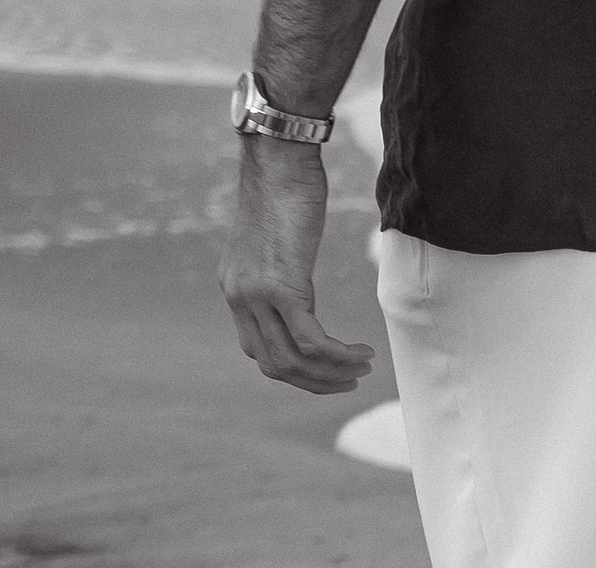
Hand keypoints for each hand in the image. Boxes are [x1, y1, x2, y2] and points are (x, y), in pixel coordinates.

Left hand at [220, 140, 373, 392]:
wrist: (280, 157)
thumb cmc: (286, 190)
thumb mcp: (278, 245)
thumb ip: (281, 278)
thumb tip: (301, 302)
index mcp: (234, 289)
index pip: (259, 352)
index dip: (296, 372)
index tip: (328, 369)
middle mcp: (238, 296)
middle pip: (275, 366)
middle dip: (317, 382)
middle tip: (350, 378)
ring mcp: (256, 293)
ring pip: (294, 360)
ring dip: (332, 373)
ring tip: (361, 366)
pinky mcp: (281, 286)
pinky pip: (312, 341)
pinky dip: (340, 354)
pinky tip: (361, 350)